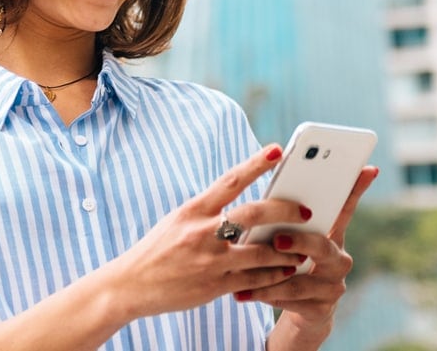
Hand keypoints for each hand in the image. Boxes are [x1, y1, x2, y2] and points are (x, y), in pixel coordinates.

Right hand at [103, 144, 312, 318]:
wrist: (130, 285)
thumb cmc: (156, 251)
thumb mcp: (176, 222)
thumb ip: (207, 214)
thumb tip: (243, 207)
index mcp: (191, 211)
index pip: (229, 181)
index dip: (255, 164)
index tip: (278, 150)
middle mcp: (202, 232)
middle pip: (253, 213)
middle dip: (285, 211)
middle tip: (306, 211)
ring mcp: (210, 260)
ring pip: (262, 251)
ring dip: (287, 250)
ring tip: (303, 249)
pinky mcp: (215, 286)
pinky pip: (255, 279)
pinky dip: (275, 275)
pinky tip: (287, 271)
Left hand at [244, 165, 379, 335]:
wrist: (299, 309)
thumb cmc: (285, 261)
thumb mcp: (284, 239)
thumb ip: (279, 221)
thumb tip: (263, 198)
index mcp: (329, 234)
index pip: (345, 207)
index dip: (357, 188)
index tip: (368, 168)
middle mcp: (338, 258)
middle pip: (322, 245)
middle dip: (300, 241)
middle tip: (277, 240)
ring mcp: (333, 285)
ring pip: (301, 279)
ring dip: (270, 277)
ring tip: (244, 277)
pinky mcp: (321, 309)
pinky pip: (291, 301)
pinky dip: (266, 295)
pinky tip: (245, 293)